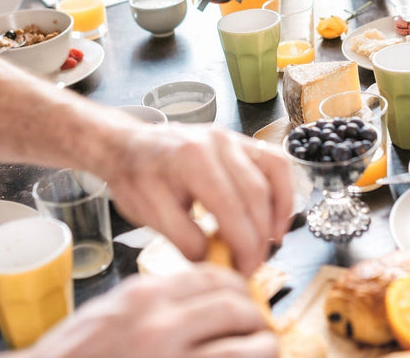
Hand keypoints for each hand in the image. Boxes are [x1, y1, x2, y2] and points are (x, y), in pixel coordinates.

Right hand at [19, 267, 277, 357]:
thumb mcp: (111, 312)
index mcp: (144, 297)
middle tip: (256, 328)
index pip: (212, 277)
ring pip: (247, 346)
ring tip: (261, 351)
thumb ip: (154, 300)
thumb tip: (198, 297)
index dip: (237, 287)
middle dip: (254, 317)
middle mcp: (161, 325)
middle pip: (236, 306)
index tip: (242, 298)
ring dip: (262, 347)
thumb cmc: (73, 356)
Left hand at [100, 124, 292, 275]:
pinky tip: (276, 216)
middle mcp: (217, 142)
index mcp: (191, 159)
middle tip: (253, 265)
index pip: (231, 208)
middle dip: (260, 237)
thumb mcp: (149, 214)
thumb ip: (184, 239)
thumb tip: (217, 261)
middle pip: (256, 194)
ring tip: (271, 242)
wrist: (128, 145)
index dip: (244, 245)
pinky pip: (273, 162)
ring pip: (273, 174)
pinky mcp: (239, 140)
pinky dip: (281, 190)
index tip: (244, 272)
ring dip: (278, 212)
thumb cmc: (136, 178)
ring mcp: (231, 137)